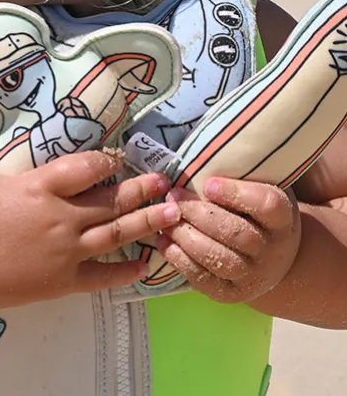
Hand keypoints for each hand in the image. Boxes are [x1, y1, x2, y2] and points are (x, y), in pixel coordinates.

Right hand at [0, 135, 178, 311]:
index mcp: (40, 186)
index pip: (87, 167)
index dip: (107, 160)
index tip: (119, 156)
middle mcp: (61, 216)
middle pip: (110, 200)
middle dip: (140, 189)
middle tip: (165, 181)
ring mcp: (65, 251)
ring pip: (115, 234)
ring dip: (146, 222)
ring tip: (171, 214)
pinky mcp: (62, 280)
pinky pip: (102, 275)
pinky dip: (125, 271)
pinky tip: (144, 265)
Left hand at [154, 177, 300, 302]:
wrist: (272, 256)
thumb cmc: (256, 211)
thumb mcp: (260, 189)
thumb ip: (240, 175)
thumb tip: (201, 153)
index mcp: (283, 219)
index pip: (267, 206)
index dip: (236, 194)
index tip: (208, 184)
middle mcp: (273, 251)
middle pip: (238, 234)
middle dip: (200, 214)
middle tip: (174, 197)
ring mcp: (253, 276)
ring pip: (219, 259)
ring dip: (187, 237)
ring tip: (165, 219)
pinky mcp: (230, 293)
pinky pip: (204, 280)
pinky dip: (180, 260)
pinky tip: (164, 242)